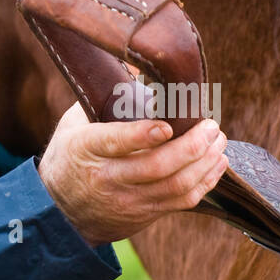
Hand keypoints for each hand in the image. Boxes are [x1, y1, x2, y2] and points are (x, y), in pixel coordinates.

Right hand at [37, 102, 228, 245]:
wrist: (61, 212)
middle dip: (191, 146)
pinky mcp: (144, 214)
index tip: (167, 125)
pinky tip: (216, 163)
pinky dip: (205, 182)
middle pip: (156, 167)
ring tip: (218, 140)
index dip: (142, 135)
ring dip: (204, 163)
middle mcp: (108, 178)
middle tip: (211, 126)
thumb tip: (144, 65)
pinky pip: (181, 202)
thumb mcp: (76, 123)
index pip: (115, 142)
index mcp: (86, 149)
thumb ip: (107, 96)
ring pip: (174, 186)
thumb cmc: (71, 156)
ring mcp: (128, 200)